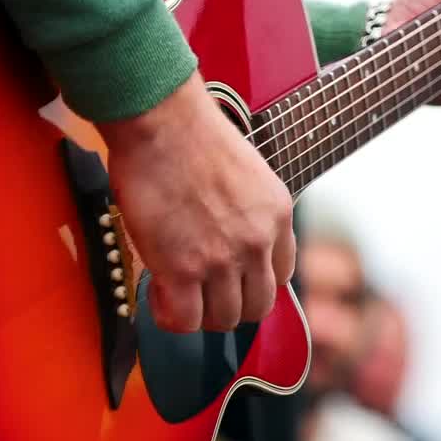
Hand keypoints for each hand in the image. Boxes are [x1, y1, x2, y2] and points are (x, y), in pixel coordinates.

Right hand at [97, 73, 296, 332]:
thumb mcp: (247, 172)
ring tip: (175, 290)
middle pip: (256, 307)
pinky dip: (171, 316)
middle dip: (228, 305)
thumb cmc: (190, 133)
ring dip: (198, 312)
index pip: (281, 275)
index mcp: (278, 215)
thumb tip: (229, 234)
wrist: (161, 120)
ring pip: (222, 319)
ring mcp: (222, 259)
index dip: (252, 282)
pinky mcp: (182, 269)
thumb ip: (249, 210)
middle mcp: (257, 241)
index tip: (230, 278)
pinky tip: (158, 293)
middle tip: (201, 291)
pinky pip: (185, 320)